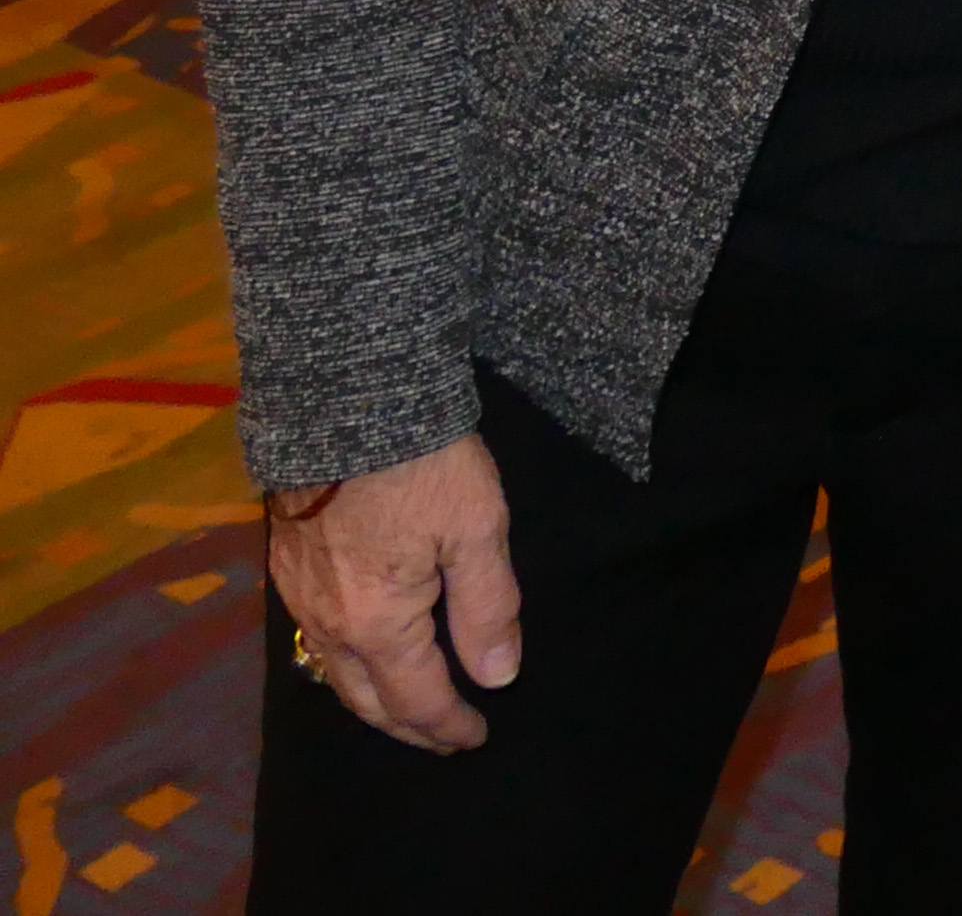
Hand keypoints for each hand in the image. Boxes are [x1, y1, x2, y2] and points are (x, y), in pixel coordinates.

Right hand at [267, 432, 520, 751]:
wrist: (347, 402)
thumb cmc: (423, 465)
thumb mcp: (477, 530)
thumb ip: (487, 608)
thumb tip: (496, 678)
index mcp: (378, 624)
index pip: (416, 699)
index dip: (447, 725)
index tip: (474, 738)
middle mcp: (328, 623)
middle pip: (365, 700)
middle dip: (406, 726)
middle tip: (441, 738)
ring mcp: (298, 597)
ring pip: (334, 674)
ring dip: (371, 700)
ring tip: (406, 708)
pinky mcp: (286, 567)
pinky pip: (314, 639)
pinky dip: (345, 664)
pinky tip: (364, 655)